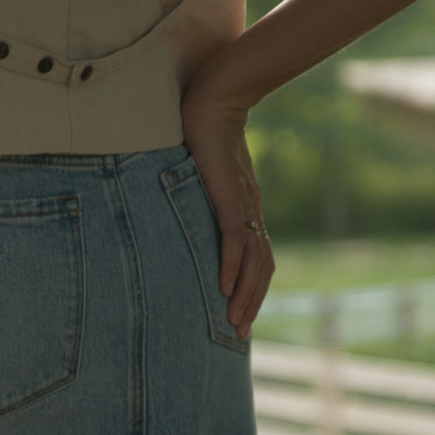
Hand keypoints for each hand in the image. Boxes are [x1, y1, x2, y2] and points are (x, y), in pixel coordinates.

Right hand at [181, 84, 274, 340]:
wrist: (213, 101)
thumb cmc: (201, 136)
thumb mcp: (200, 178)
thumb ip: (195, 201)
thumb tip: (173, 217)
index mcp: (246, 212)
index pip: (258, 260)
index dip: (252, 290)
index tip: (240, 317)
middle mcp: (250, 213)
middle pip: (261, 269)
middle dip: (251, 303)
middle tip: (238, 334)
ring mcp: (242, 205)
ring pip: (253, 261)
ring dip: (244, 294)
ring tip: (232, 321)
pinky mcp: (230, 195)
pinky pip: (234, 238)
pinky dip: (232, 265)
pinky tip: (224, 287)